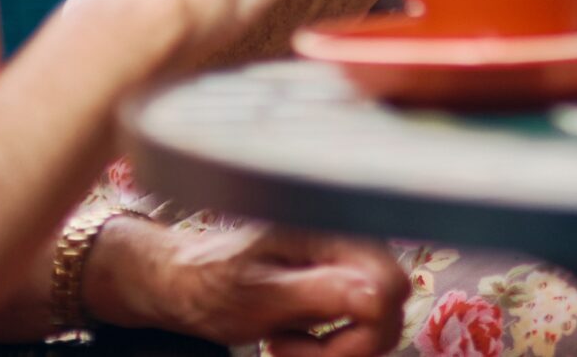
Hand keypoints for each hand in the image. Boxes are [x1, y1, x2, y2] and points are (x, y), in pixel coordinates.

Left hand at [88, 215, 407, 356]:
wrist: (185, 281)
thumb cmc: (209, 282)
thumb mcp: (259, 294)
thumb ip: (321, 291)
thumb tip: (380, 295)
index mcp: (334, 232)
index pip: (389, 289)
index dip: (359, 332)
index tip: (306, 345)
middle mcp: (352, 242)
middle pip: (391, 311)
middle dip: (346, 346)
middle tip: (288, 347)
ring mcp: (350, 262)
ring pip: (380, 324)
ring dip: (335, 349)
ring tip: (285, 340)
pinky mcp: (343, 282)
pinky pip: (362, 326)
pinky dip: (331, 345)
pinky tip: (295, 335)